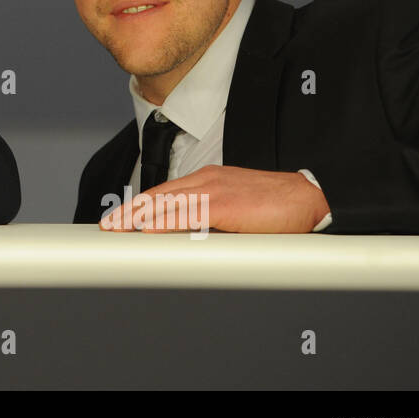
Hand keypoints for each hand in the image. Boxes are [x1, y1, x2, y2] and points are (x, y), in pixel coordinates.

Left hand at [99, 165, 330, 233]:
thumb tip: (193, 237)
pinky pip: (187, 213)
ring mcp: (214, 191)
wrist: (309, 198)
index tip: (122, 218)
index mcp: (209, 180)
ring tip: (118, 229)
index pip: (165, 192)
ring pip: (166, 203)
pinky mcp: (225, 204)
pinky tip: (148, 229)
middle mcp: (207, 180)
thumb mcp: (237, 209)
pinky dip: (164, 221)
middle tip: (109, 226)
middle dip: (130, 211)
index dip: (140, 206)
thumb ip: (213, 218)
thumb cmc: (279, 205)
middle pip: (158, 195)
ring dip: (138, 217)